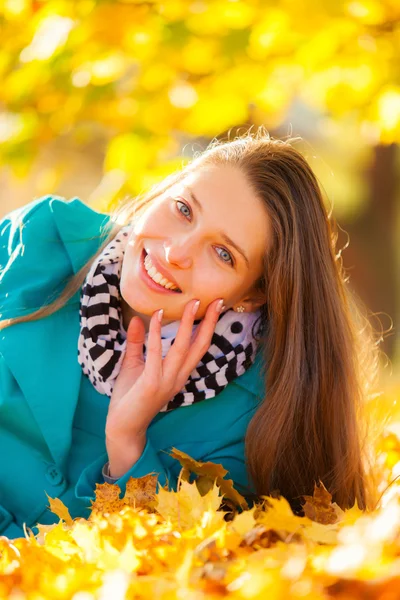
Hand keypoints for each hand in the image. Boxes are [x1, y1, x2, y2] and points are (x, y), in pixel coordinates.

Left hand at [105, 297, 224, 442]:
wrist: (122, 428)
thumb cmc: (129, 398)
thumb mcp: (134, 365)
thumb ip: (138, 343)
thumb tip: (136, 320)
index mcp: (179, 374)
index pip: (199, 347)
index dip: (208, 327)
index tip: (215, 307)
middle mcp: (178, 377)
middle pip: (199, 346)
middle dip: (209, 322)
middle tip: (216, 300)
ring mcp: (167, 381)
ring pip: (182, 348)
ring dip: (187, 323)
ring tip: (192, 303)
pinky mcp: (152, 383)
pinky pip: (156, 353)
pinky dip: (156, 333)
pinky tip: (156, 315)